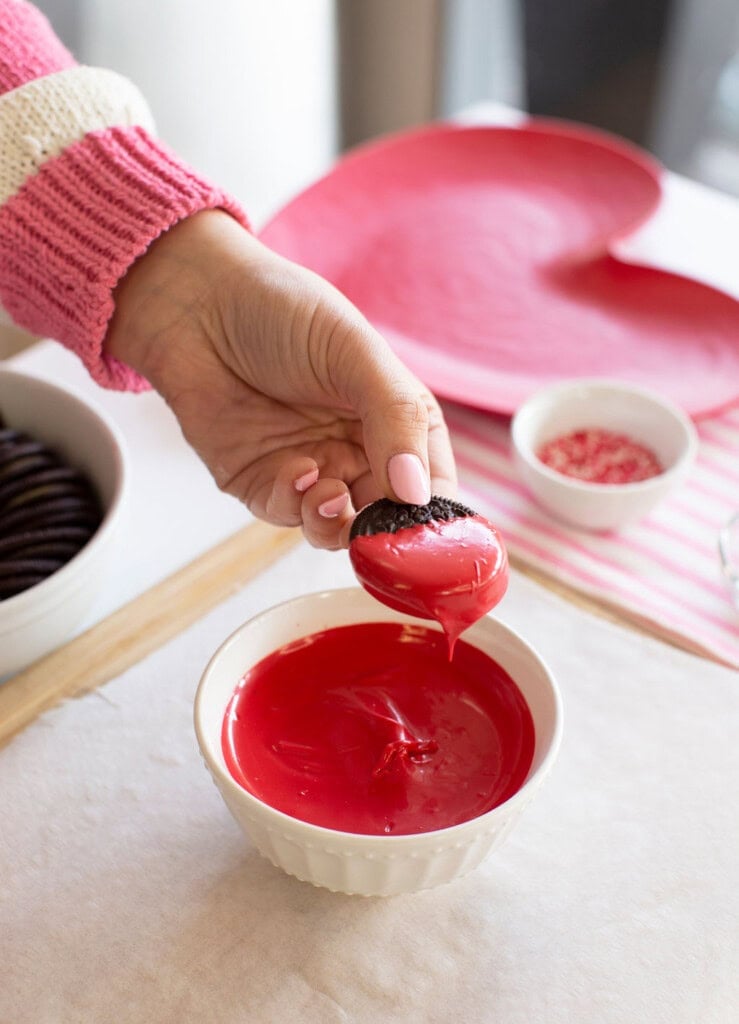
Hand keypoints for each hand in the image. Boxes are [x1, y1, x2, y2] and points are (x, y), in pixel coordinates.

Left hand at [106, 211, 456, 548]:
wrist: (195, 301)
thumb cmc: (283, 310)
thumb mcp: (356, 353)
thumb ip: (395, 418)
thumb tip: (417, 491)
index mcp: (395, 418)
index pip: (430, 481)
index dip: (433, 511)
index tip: (428, 531)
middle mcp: (356, 449)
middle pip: (385, 516)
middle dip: (381, 529)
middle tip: (374, 526)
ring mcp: (310, 469)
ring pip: (336, 527)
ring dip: (336, 524)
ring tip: (329, 495)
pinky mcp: (261, 482)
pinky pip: (286, 514)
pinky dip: (295, 503)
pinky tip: (296, 471)